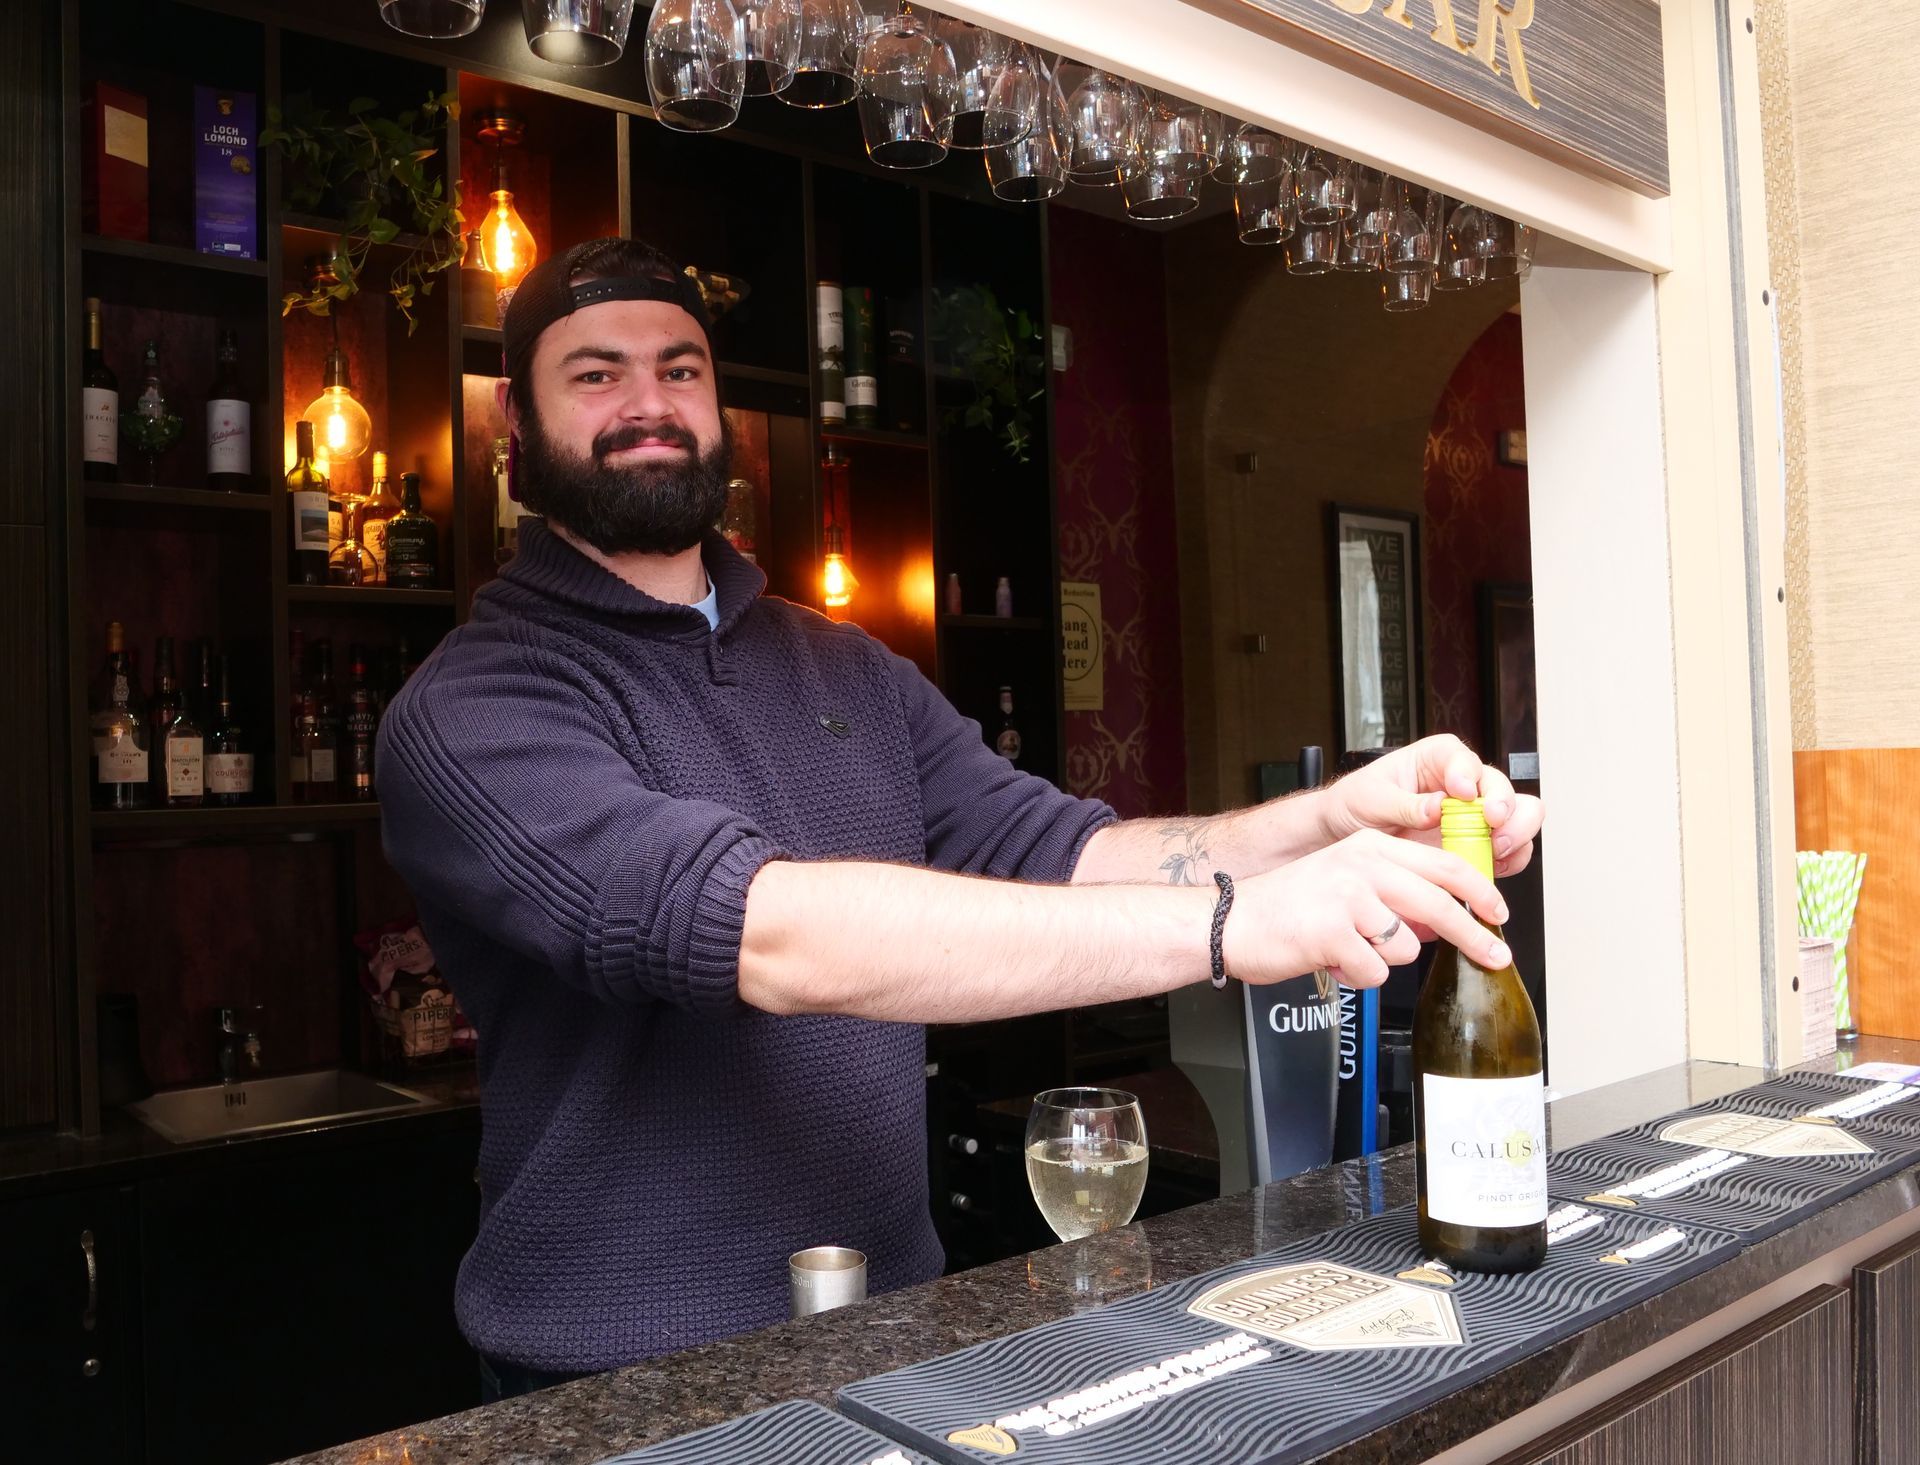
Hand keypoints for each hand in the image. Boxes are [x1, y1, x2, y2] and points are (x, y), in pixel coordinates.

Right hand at [1221, 829, 1511, 988]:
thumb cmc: (1286, 907)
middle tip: (1495, 955)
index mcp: (1369, 847)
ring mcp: (1347, 898)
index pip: (1443, 865)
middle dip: (1475, 936)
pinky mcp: (1333, 933)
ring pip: (1406, 946)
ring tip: (1349, 948)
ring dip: (1383, 959)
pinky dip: (1356, 975)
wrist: (1231, 921)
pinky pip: (1374, 971)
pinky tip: (1331, 959)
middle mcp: (1361, 866)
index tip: (1498, 912)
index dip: (1480, 891)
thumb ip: (1392, 891)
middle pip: (1440, 904)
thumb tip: (1441, 919)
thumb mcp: (1344, 879)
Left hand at [1322, 734, 1542, 878]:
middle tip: (1491, 824)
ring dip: (1514, 835)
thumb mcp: (1370, 798)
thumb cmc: (1357, 803)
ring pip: (1518, 816)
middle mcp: (1463, 783)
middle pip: (1502, 786)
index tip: (1461, 793)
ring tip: (1494, 850)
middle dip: (1504, 806)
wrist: (1346, 834)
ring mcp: (1473, 815)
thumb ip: (1404, 804)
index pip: (1463, 759)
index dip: (1468, 774)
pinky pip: (1510, 850)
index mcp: (1437, 758)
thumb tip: (1437, 808)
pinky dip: (1509, 860)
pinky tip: (1490, 867)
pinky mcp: (1477, 844)